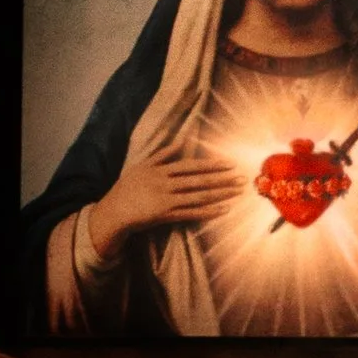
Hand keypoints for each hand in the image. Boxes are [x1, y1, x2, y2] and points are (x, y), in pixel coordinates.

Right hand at [87, 146, 242, 253]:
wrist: (114, 211)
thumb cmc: (127, 188)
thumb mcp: (141, 166)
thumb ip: (162, 155)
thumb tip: (180, 141)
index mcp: (160, 170)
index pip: (191, 166)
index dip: (211, 165)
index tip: (229, 164)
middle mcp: (165, 183)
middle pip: (199, 180)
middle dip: (222, 179)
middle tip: (242, 178)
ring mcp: (166, 200)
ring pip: (199, 196)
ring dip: (221, 194)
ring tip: (238, 192)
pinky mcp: (166, 215)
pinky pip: (192, 213)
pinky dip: (209, 211)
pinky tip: (224, 209)